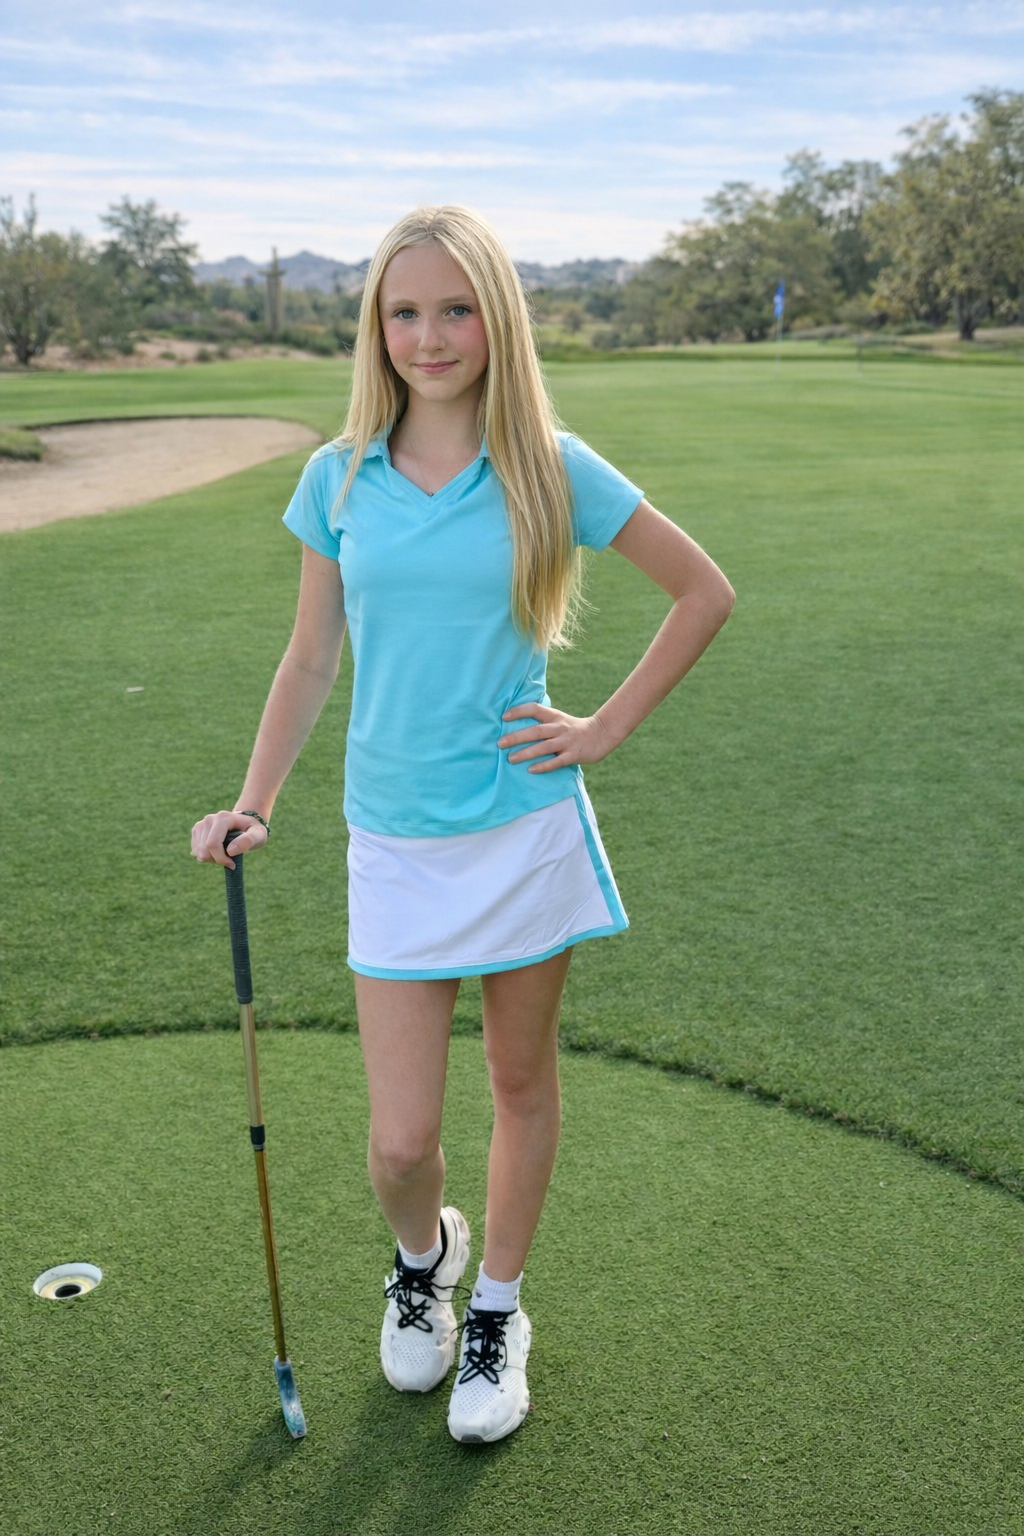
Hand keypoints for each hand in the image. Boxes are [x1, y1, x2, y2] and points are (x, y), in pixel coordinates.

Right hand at [191, 811, 268, 868]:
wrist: (246, 823)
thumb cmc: (253, 830)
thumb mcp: (258, 835)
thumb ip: (248, 841)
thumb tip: (230, 851)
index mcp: (223, 818)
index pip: (212, 844)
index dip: (220, 858)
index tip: (232, 865)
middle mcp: (209, 819)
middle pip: (203, 850)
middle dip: (216, 859)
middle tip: (230, 858)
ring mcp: (201, 824)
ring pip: (198, 852)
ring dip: (211, 858)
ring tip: (225, 852)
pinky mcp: (197, 830)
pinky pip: (195, 851)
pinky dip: (206, 856)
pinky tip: (217, 851)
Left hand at [498, 704, 613, 773]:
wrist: (602, 734)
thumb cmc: (574, 728)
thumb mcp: (559, 719)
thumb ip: (543, 722)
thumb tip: (517, 727)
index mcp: (555, 716)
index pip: (535, 709)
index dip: (519, 711)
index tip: (504, 717)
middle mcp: (560, 727)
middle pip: (536, 731)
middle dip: (517, 737)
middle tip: (500, 743)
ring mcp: (567, 741)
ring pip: (544, 747)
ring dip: (526, 753)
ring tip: (510, 759)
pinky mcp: (574, 755)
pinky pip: (557, 761)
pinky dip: (544, 765)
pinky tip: (531, 770)